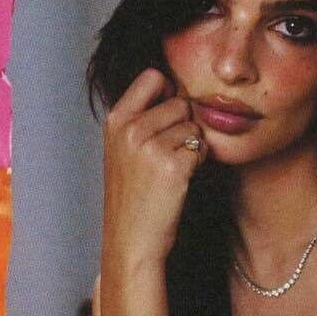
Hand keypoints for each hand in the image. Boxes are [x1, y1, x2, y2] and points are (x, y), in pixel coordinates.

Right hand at [101, 67, 205, 269]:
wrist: (132, 239)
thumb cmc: (132, 196)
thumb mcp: (122, 149)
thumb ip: (141, 118)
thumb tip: (176, 89)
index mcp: (115, 120)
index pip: (153, 76)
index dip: (169, 92)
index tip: (167, 115)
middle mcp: (130, 128)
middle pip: (180, 103)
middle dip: (183, 125)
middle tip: (168, 155)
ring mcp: (151, 146)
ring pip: (193, 125)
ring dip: (192, 145)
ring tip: (171, 170)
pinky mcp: (174, 166)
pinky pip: (201, 147)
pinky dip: (198, 164)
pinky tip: (180, 181)